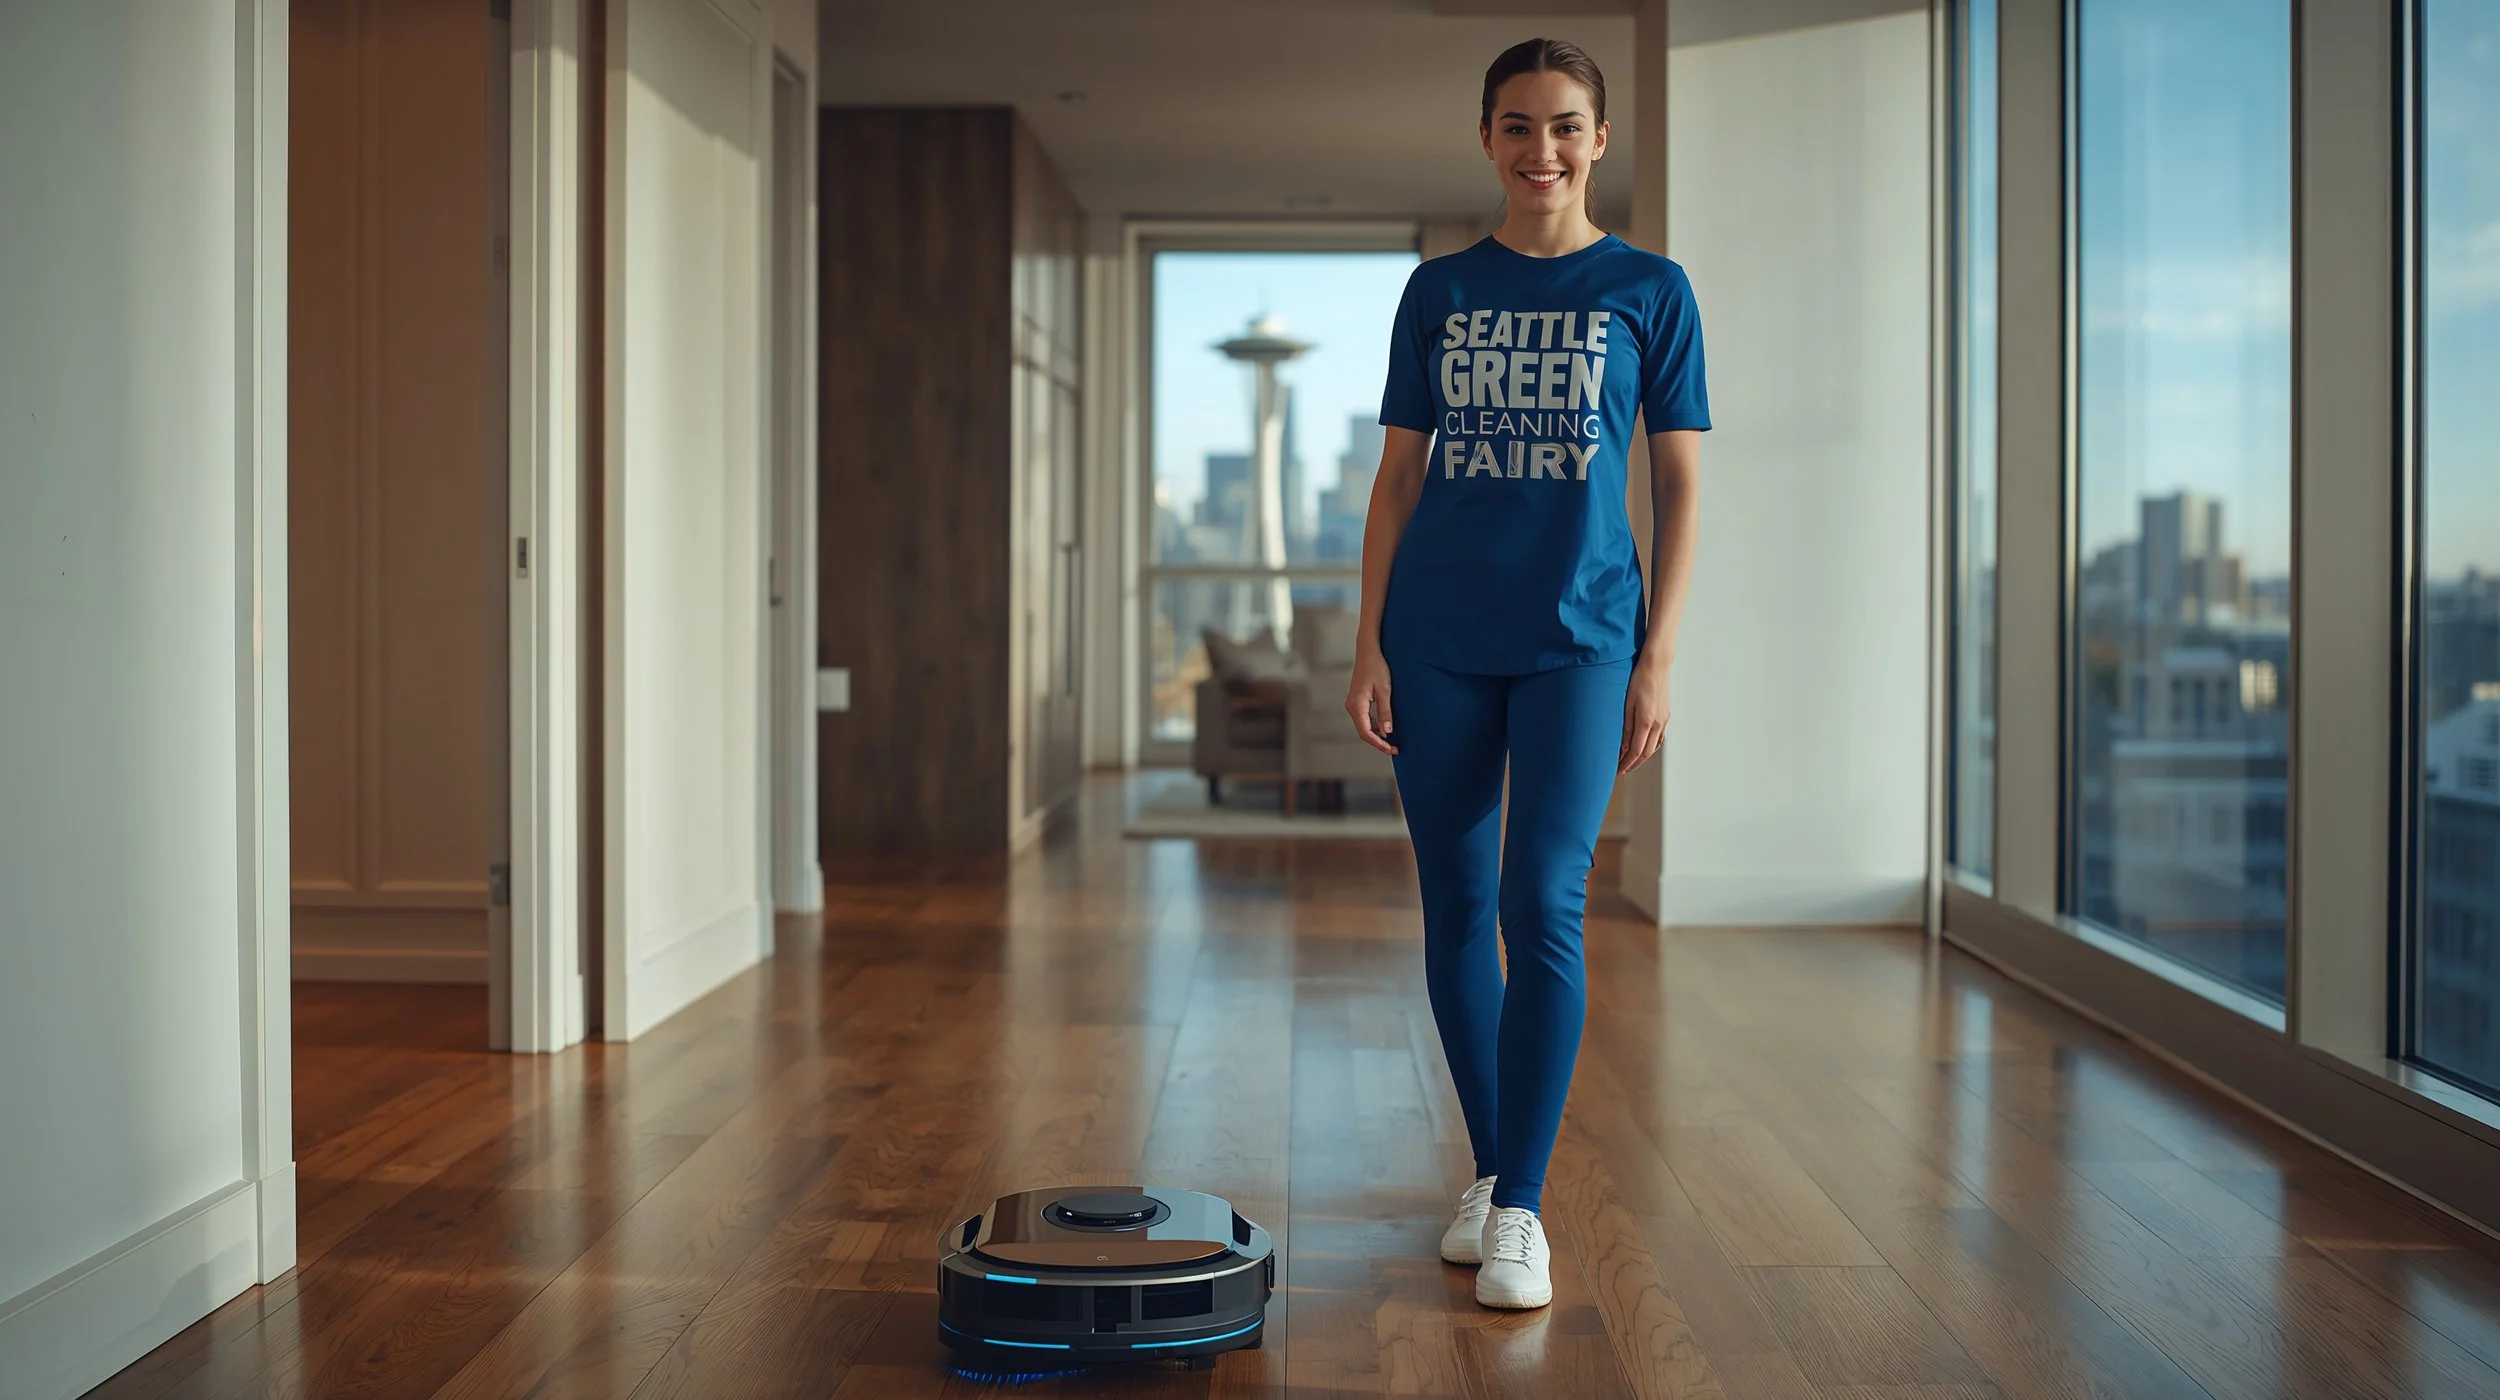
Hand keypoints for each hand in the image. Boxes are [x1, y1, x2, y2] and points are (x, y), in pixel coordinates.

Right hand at [1345, 646, 1397, 755]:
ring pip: (1363, 726)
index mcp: (1357, 705)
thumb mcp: (1385, 690)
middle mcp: (1351, 706)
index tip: (1391, 749)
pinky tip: (1384, 729)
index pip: (1366, 732)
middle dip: (1378, 742)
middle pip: (1363, 732)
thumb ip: (1385, 712)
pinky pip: (1364, 719)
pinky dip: (1373, 727)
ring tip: (1391, 742)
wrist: (1368, 651)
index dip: (1379, 743)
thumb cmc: (1376, 667)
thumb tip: (1387, 731)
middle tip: (1394, 749)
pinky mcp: (1357, 701)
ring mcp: (1353, 704)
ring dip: (1376, 735)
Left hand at [1619, 654, 1668, 772]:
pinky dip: (1651, 746)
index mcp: (1646, 722)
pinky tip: (1644, 747)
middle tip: (1622, 770)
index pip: (1636, 751)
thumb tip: (1623, 747)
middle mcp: (1658, 724)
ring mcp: (1663, 720)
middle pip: (1646, 752)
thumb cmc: (1638, 680)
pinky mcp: (1665, 715)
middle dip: (1634, 764)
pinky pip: (1659, 737)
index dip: (1627, 763)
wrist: (1656, 665)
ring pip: (1654, 746)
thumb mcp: (1627, 703)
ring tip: (1631, 762)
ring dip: (1642, 757)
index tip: (1617, 770)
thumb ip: (1626, 727)